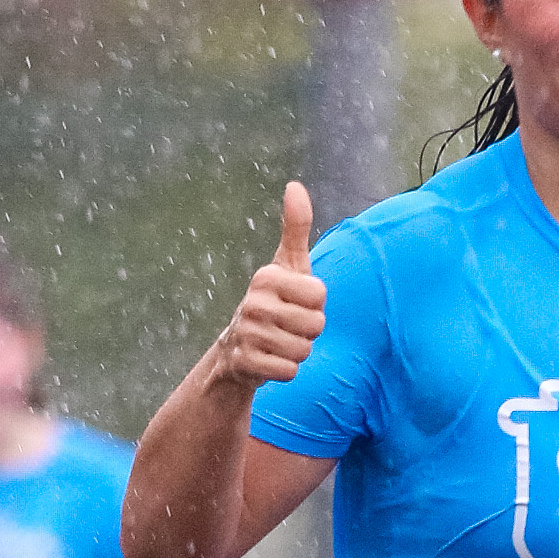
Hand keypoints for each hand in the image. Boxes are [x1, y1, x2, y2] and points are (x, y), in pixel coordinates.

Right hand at [213, 182, 326, 393]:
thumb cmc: (274, 301)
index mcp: (266, 276)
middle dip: (309, 332)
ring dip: (297, 351)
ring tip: (279, 343)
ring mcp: (247, 333)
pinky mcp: (244, 362)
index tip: (296, 303)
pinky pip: (289, 371)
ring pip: (303, 350)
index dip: (315, 304)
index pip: (320, 294)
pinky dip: (285, 371)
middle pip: (316, 325)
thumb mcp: (287, 264)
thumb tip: (294, 185)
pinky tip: (270, 360)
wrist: (238, 349)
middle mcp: (252, 302)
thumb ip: (295, 227)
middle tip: (288, 327)